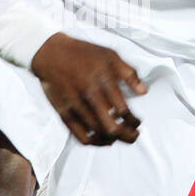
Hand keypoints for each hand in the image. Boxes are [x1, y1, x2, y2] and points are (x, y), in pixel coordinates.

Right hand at [30, 33, 147, 144]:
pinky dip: (94, 142)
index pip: (123, 111)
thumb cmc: (82, 53)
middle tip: (133, 136)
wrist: (51, 53)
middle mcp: (90, 95)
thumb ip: (129, 74)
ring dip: (112, 139)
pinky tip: (101, 139)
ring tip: (119, 137)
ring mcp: (76, 106)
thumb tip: (143, 91)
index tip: (137, 122)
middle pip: (112, 127)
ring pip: (97, 134)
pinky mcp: (64, 113)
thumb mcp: (110, 55)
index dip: (134, 121)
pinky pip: (80, 135)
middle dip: (127, 136)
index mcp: (103, 81)